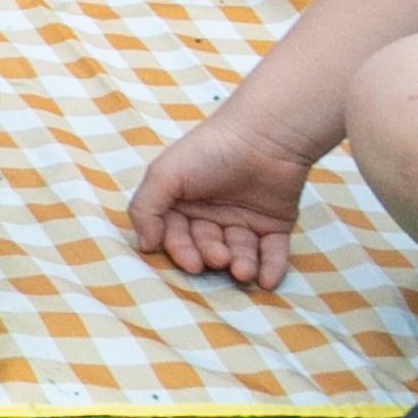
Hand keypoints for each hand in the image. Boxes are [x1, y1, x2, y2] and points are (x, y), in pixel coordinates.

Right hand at [127, 114, 312, 292]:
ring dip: (240, 265)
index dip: (181, 251)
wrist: (265, 136)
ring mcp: (244, 220)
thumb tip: (143, 246)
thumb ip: (145, 209)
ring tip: (242, 270)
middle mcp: (211, 214)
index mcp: (182, 202)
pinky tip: (265, 280)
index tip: (192, 262)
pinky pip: (272, 253)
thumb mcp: (165, 174)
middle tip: (219, 258)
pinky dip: (271, 269)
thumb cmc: (210, 151)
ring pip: (239, 254)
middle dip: (212, 256)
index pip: (176, 235)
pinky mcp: (274, 225)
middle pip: (207, 247)